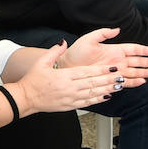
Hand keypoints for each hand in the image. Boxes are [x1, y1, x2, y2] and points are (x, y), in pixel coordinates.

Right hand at [11, 42, 132, 113]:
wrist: (25, 98)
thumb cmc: (33, 80)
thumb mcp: (41, 63)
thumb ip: (53, 52)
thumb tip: (63, 43)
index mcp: (64, 76)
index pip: (88, 72)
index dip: (102, 70)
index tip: (113, 68)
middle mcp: (70, 87)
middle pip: (94, 82)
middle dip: (110, 79)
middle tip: (122, 76)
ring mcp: (70, 97)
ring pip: (94, 93)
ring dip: (107, 89)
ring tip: (119, 86)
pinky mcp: (69, 105)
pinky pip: (87, 103)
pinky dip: (98, 100)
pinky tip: (106, 96)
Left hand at [61, 28, 147, 82]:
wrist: (66, 65)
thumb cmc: (75, 52)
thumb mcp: (89, 39)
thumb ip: (103, 33)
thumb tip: (117, 29)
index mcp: (113, 49)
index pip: (132, 49)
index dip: (143, 50)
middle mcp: (116, 60)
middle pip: (136, 61)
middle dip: (147, 63)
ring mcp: (113, 70)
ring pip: (132, 71)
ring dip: (143, 73)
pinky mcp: (109, 79)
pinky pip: (123, 81)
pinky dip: (132, 82)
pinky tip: (141, 82)